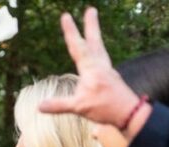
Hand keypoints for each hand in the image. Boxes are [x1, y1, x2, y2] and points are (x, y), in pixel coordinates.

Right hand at [39, 8, 142, 128]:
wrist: (129, 113)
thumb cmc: (105, 109)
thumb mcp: (79, 107)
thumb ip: (59, 105)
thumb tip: (39, 106)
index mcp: (91, 69)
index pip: (78, 47)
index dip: (70, 32)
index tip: (65, 16)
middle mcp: (100, 66)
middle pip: (94, 41)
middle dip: (91, 26)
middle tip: (91, 9)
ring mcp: (107, 69)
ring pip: (100, 47)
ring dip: (95, 35)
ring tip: (93, 25)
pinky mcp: (110, 76)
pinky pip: (102, 57)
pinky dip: (98, 50)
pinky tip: (96, 53)